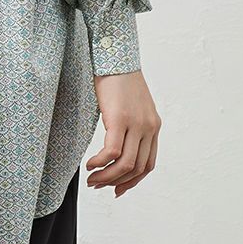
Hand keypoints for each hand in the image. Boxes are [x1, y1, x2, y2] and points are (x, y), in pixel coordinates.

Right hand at [85, 70, 160, 196]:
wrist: (114, 55)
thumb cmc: (116, 77)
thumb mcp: (129, 105)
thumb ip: (128, 124)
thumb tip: (115, 143)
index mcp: (153, 126)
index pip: (147, 164)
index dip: (132, 181)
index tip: (116, 189)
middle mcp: (149, 128)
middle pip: (137, 168)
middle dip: (116, 182)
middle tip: (98, 185)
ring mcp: (136, 124)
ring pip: (125, 164)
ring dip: (106, 176)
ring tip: (91, 179)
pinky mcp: (120, 119)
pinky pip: (112, 152)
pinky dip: (100, 162)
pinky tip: (89, 163)